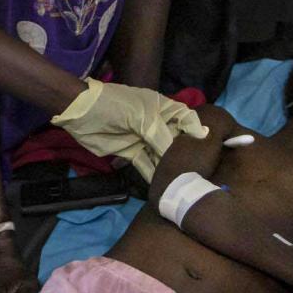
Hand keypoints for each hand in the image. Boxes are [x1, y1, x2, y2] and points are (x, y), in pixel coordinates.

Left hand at [52, 80, 207, 180]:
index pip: (187, 118)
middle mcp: (157, 123)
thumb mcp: (140, 116)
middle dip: (186, 154)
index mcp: (162, 107)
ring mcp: (145, 138)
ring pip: (162, 154)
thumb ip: (161, 135)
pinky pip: (146, 164)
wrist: (80, 113)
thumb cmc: (113, 106)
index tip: (211, 146)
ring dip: (170, 166)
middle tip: (199, 171)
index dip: (198, 130)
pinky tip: (164, 186)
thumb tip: (180, 153)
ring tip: (183, 182)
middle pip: (177, 140)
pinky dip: (153, 174)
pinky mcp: (132, 152)